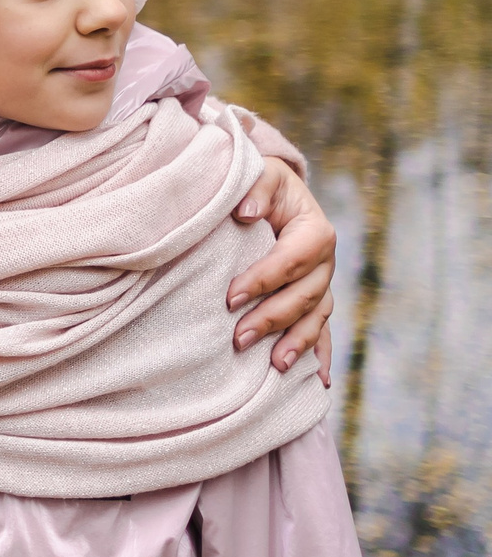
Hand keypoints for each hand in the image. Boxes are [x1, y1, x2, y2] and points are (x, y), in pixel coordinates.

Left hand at [229, 157, 335, 383]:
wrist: (275, 194)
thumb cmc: (262, 185)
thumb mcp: (260, 174)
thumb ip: (255, 188)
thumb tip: (245, 213)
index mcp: (314, 231)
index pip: (292, 259)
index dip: (264, 279)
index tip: (231, 296)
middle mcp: (325, 263)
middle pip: (304, 296)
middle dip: (272, 319)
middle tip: (238, 338)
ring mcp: (323, 285)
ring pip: (315, 319)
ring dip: (297, 343)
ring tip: (276, 367)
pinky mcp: (315, 301)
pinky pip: (322, 332)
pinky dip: (322, 356)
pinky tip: (318, 382)